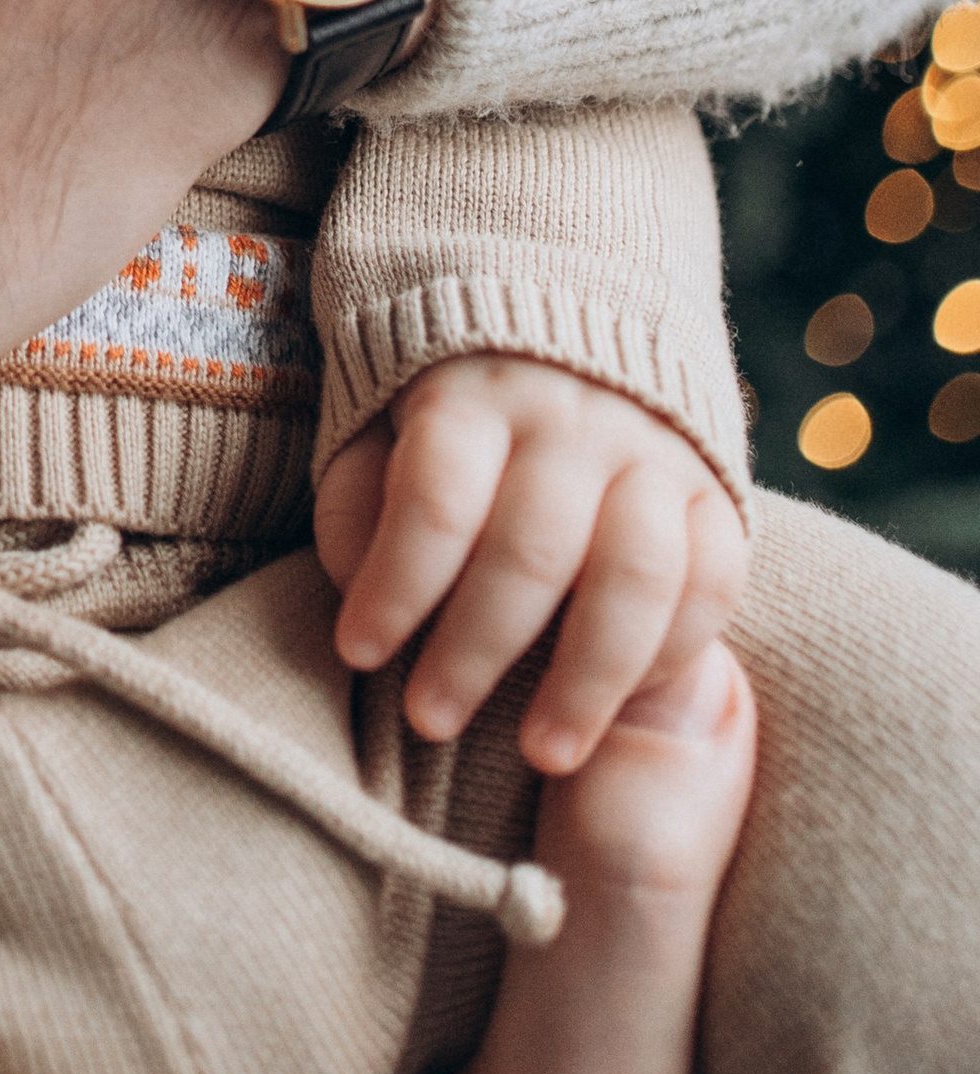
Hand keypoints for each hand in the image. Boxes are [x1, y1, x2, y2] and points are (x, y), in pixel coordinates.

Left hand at [315, 354, 746, 776]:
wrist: (576, 318)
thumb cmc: (453, 411)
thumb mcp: (379, 426)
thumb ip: (358, 502)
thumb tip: (360, 590)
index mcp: (474, 394)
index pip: (436, 497)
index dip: (394, 583)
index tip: (357, 652)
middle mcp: (571, 417)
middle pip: (531, 548)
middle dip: (475, 650)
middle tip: (427, 722)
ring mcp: (653, 453)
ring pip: (636, 576)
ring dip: (588, 679)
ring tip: (544, 755)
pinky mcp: (716, 490)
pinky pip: (715, 580)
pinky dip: (674, 652)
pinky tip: (623, 705)